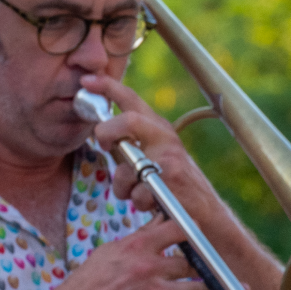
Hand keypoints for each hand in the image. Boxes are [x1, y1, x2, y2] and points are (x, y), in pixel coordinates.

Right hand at [35, 217, 225, 289]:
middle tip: (224, 260)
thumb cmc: (89, 282)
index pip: (175, 227)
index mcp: (137, 246)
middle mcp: (148, 266)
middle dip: (208, 259)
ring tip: (238, 286)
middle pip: (191, 257)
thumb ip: (138, 239)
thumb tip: (157, 223)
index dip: (192, 228)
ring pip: (196, 284)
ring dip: (218, 285)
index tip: (201, 231)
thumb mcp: (110, 251)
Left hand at [81, 74, 200, 214]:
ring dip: (124, 186)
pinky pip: (137, 192)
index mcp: (157, 128)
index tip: (86, 80)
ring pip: (127, 166)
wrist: (204, 209)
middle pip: (129, 120)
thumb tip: (100, 135)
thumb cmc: (171, 183)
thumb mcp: (152, 156)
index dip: (107, 86)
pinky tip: (151, 204)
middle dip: (107, 132)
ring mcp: (170, 157)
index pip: (132, 99)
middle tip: (102, 143)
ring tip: (138, 192)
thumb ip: (129, 144)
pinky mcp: (173, 179)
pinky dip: (138, 201)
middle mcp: (165, 137)